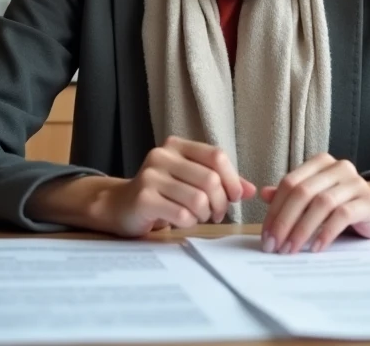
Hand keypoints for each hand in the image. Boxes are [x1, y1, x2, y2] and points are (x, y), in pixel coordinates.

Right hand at [92, 136, 256, 236]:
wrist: (118, 206)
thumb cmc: (160, 193)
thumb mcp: (189, 180)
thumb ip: (220, 181)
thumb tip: (251, 190)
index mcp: (176, 146)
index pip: (217, 156)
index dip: (233, 179)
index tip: (234, 197)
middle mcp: (162, 156)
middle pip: (211, 180)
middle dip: (220, 203)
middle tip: (216, 214)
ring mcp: (150, 176)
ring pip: (198, 199)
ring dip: (204, 215)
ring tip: (198, 217)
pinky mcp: (143, 198)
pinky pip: (182, 215)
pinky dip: (189, 223)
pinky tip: (182, 222)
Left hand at [259, 153, 369, 253]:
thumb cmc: (341, 205)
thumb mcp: (314, 199)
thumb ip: (291, 195)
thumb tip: (264, 194)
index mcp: (320, 163)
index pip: (290, 183)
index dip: (274, 209)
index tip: (265, 235)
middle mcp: (338, 168)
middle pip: (302, 192)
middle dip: (284, 221)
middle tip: (274, 245)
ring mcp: (355, 183)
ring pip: (321, 203)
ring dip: (302, 229)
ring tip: (291, 249)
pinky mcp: (368, 202)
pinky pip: (342, 216)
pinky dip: (325, 232)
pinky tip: (315, 248)